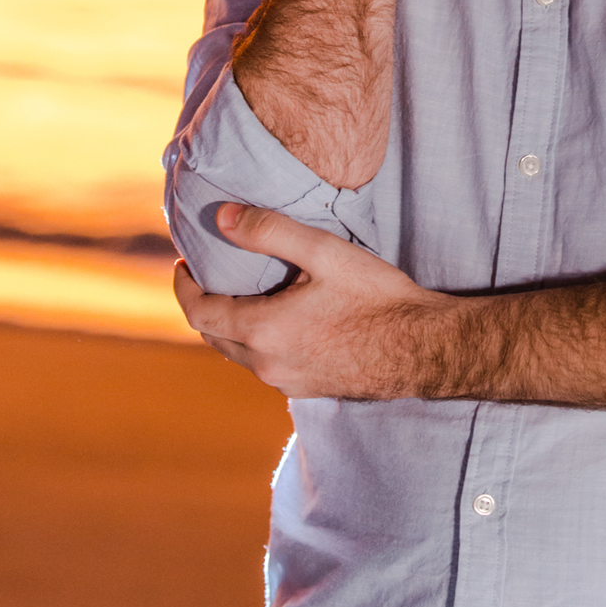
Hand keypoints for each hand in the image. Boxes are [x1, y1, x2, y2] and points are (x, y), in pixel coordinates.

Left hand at [173, 204, 449, 398]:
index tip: (183, 264)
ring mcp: (286, 382)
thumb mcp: (325, 252)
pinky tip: (276, 319)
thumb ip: (270, 231)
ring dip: (229, 324)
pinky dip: (255, 340)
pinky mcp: (306, 389)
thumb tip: (222, 217)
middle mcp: (266, 364)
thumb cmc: (378, 298)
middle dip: (203, 304)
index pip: (199, 312)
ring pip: (238, 353)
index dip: (184, 287)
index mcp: (263, 330)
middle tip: (207, 274)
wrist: (422, 349)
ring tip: (240, 292)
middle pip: (213, 335)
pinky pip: (264, 364)